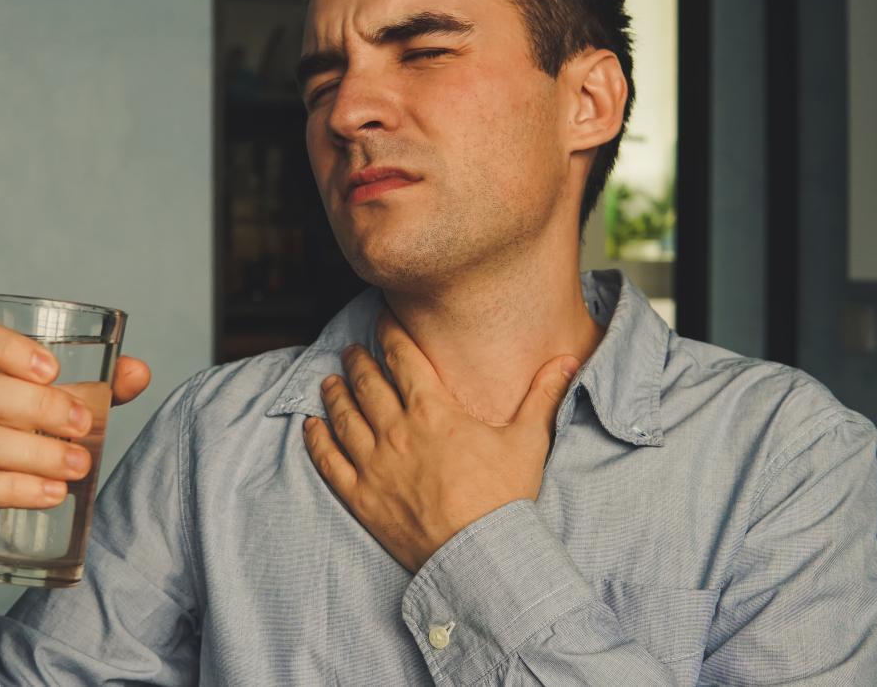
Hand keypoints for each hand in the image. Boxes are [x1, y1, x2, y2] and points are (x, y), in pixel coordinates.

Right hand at [0, 319, 150, 564]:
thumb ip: (98, 387)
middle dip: (38, 407)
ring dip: (35, 453)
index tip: (53, 369)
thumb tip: (139, 372)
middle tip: (83, 426)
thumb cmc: (21, 438)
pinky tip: (51, 493)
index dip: (6, 347)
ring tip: (79, 466)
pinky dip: (15, 489)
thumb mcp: (56, 406)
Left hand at [303, 310, 576, 572]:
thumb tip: (567, 360)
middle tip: (352, 349)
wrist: (479, 555)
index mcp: (433, 410)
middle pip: (367, 383)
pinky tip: (310, 426)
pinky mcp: (361, 496)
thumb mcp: (528, 440)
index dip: (389, 334)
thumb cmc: (504, 499)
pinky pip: (328, 461)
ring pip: (343, 416)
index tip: (381, 321)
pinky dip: (316, 440)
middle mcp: (396, 430)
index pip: (403, 359)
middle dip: (358, 360)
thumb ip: (543, 396)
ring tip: (329, 380)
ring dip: (334, 393)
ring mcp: (374, 463)